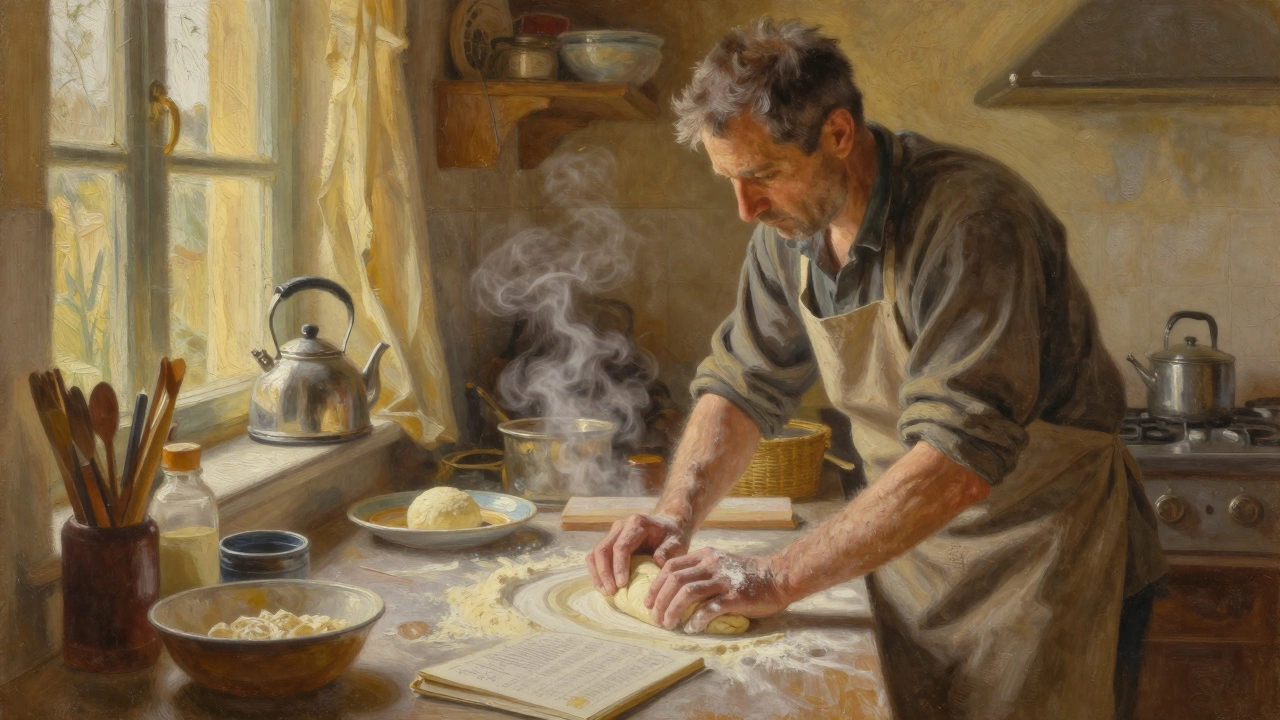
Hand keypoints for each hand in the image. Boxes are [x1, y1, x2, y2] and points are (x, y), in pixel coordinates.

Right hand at [586, 513, 689, 595]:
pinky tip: (602, 586)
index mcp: (637, 523)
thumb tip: (657, 562)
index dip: (619, 567)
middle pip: (603, 549)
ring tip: (606, 591)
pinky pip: (595, 556)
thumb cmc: (672, 536)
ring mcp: (613, 532)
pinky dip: (596, 572)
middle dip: (604, 573)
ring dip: (598, 574)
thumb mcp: (677, 543)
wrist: (668, 525)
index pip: (621, 546)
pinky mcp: (609, 541)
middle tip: (611, 592)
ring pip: (595, 553)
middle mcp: (621, 525)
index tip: (622, 585)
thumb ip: (668, 551)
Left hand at [645, 548, 791, 632]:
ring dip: (672, 610)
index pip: (670, 567)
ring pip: (687, 593)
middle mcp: (711, 565)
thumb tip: (675, 590)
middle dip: (659, 601)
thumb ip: (701, 571)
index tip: (648, 602)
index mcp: (705, 556)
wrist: (779, 577)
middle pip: (674, 580)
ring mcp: (723, 580)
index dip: (655, 585)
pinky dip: (696, 620)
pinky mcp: (735, 596)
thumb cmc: (748, 574)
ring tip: (668, 624)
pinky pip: (710, 609)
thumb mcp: (721, 563)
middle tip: (656, 618)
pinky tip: (691, 629)